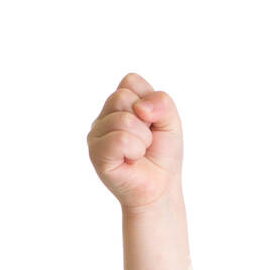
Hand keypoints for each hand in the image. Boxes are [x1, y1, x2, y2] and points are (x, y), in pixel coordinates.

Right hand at [86, 72, 182, 211]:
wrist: (160, 188)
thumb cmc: (162, 155)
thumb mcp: (171, 122)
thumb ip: (162, 103)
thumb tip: (140, 108)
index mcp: (119, 104)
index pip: (130, 81)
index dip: (149, 102)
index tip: (152, 123)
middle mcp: (104, 116)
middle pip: (122, 97)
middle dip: (145, 122)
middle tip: (146, 141)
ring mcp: (96, 134)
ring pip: (123, 119)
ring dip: (142, 139)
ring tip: (139, 153)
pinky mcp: (96, 153)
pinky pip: (120, 140)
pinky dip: (135, 151)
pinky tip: (131, 160)